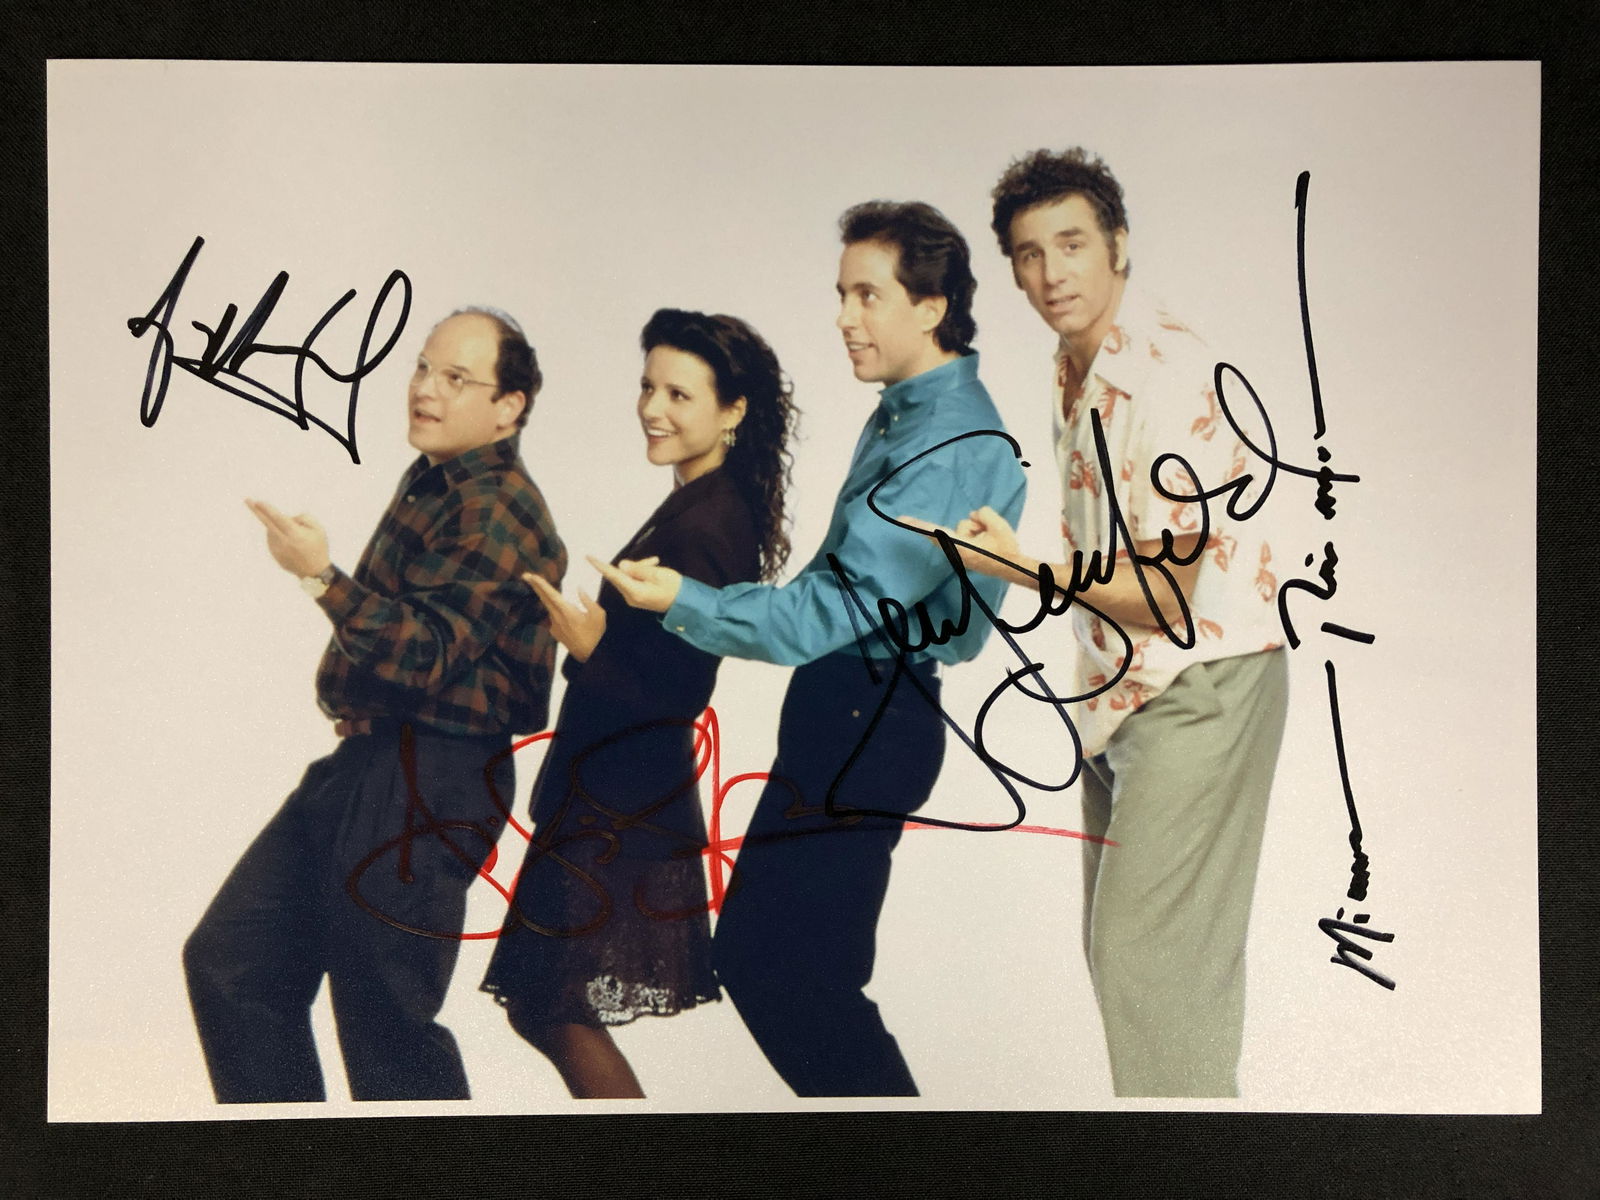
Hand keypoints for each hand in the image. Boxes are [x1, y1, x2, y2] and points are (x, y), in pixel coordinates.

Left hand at [246, 498, 330, 577]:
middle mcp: (283, 542)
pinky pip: (273, 540)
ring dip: (279, 528)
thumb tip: (288, 517)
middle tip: (247, 500)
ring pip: (272, 531)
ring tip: (296, 539)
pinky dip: (280, 537)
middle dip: (256, 511)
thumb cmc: (318, 547)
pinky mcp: (274, 555)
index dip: (268, 509)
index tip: (258, 502)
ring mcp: (277, 549)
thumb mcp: (319, 530)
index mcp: (295, 534)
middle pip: (267, 523)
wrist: (315, 572)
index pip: (278, 518)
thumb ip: (304, 518)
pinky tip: (292, 546)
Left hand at [523, 571, 605, 661]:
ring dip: (546, 597)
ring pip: (549, 607)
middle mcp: (557, 618)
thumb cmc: (596, 635)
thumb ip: (587, 600)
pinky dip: (557, 611)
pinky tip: (566, 615)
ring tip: (542, 588)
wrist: (590, 656)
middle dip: (534, 586)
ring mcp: (554, 626)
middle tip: (526, 575)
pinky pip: (554, 617)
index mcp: (567, 611)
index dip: (541, 584)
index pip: (551, 594)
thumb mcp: (598, 615)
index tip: (531, 576)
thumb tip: (579, 589)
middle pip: (544, 598)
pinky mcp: (555, 632)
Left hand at [587, 554, 680, 612]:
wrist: (686, 605)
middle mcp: (631, 597)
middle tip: (654, 561)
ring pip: (629, 578)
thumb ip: (638, 570)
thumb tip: (621, 566)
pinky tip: (654, 570)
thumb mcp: (658, 574)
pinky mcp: (638, 598)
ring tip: (657, 565)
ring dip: (641, 569)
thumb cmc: (675, 588)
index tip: (588, 557)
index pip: (614, 576)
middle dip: (635, 566)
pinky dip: (642, 575)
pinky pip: (634, 583)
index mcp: (635, 591)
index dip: (601, 566)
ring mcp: (634, 599)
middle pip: (622, 576)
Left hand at [900, 505, 1030, 582]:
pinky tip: (987, 539)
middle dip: (964, 527)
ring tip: (989, 537)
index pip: (937, 532)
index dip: (919, 526)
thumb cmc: (1005, 549)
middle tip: (969, 527)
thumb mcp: (998, 525)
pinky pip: (964, 535)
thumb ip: (983, 515)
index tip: (902, 520)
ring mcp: (959, 553)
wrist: (1013, 568)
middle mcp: (956, 551)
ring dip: (973, 529)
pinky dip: (974, 533)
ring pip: (960, 529)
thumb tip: (973, 516)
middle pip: (949, 530)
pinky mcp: (963, 553)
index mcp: (962, 547)